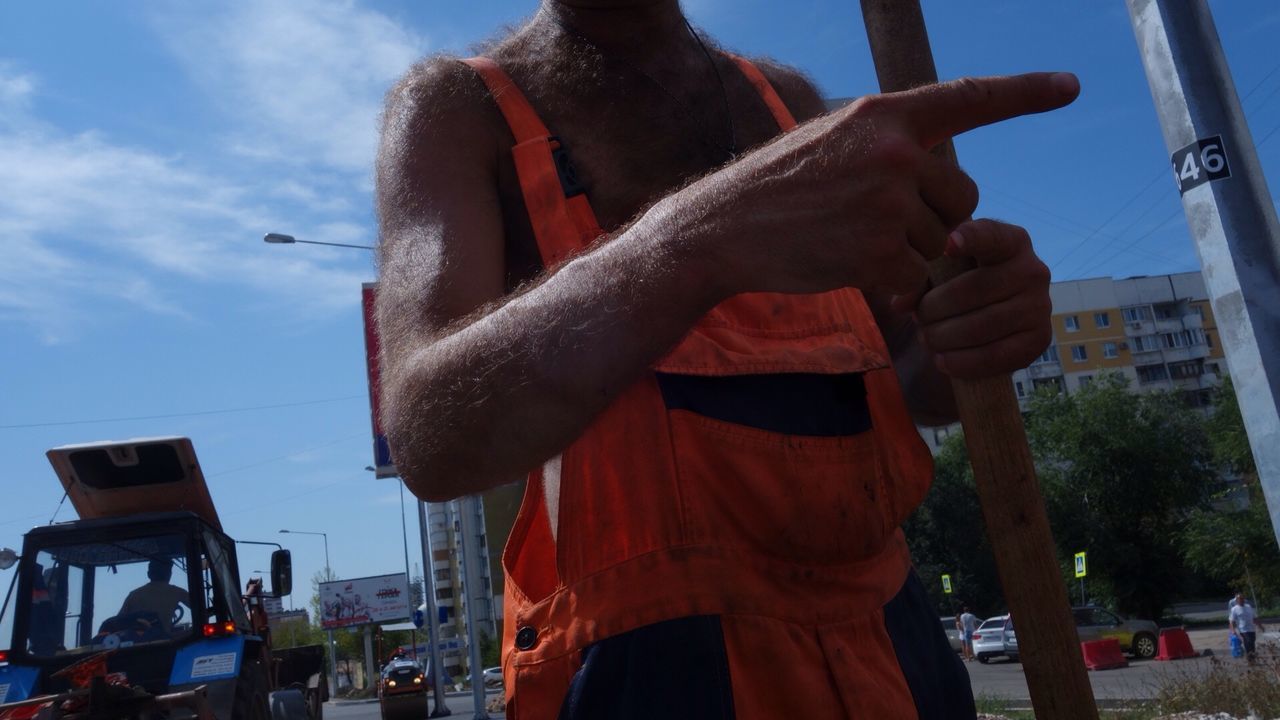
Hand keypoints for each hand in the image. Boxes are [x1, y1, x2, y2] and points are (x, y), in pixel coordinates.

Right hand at [695, 72, 1078, 298]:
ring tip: (850, 241)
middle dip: (936, 219)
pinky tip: (851, 268)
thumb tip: (941, 172)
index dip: (1024, 92)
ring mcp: (887, 203)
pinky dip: (895, 284)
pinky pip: (919, 277)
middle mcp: (894, 153)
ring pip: (941, 242)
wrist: (723, 229)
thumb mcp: (834, 142)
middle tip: (876, 222)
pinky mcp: (878, 252)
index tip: (1069, 86)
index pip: (969, 98)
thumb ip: (890, 147)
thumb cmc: (777, 189)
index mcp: (885, 116)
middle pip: (962, 197)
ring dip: (908, 253)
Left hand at [892, 219, 1052, 378]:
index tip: (948, 245)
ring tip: (927, 338)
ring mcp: (1041, 306)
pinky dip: (963, 362)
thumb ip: (920, 278)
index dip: (970, 238)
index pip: (992, 236)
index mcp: (1011, 242)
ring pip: (981, 326)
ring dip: (944, 338)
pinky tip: (942, 360)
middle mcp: (1033, 270)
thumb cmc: (963, 281)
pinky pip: (996, 356)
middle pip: (974, 291)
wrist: (995, 311)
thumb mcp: (943, 269)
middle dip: (935, 310)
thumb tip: (901, 305)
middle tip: (918, 319)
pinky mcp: (1040, 340)